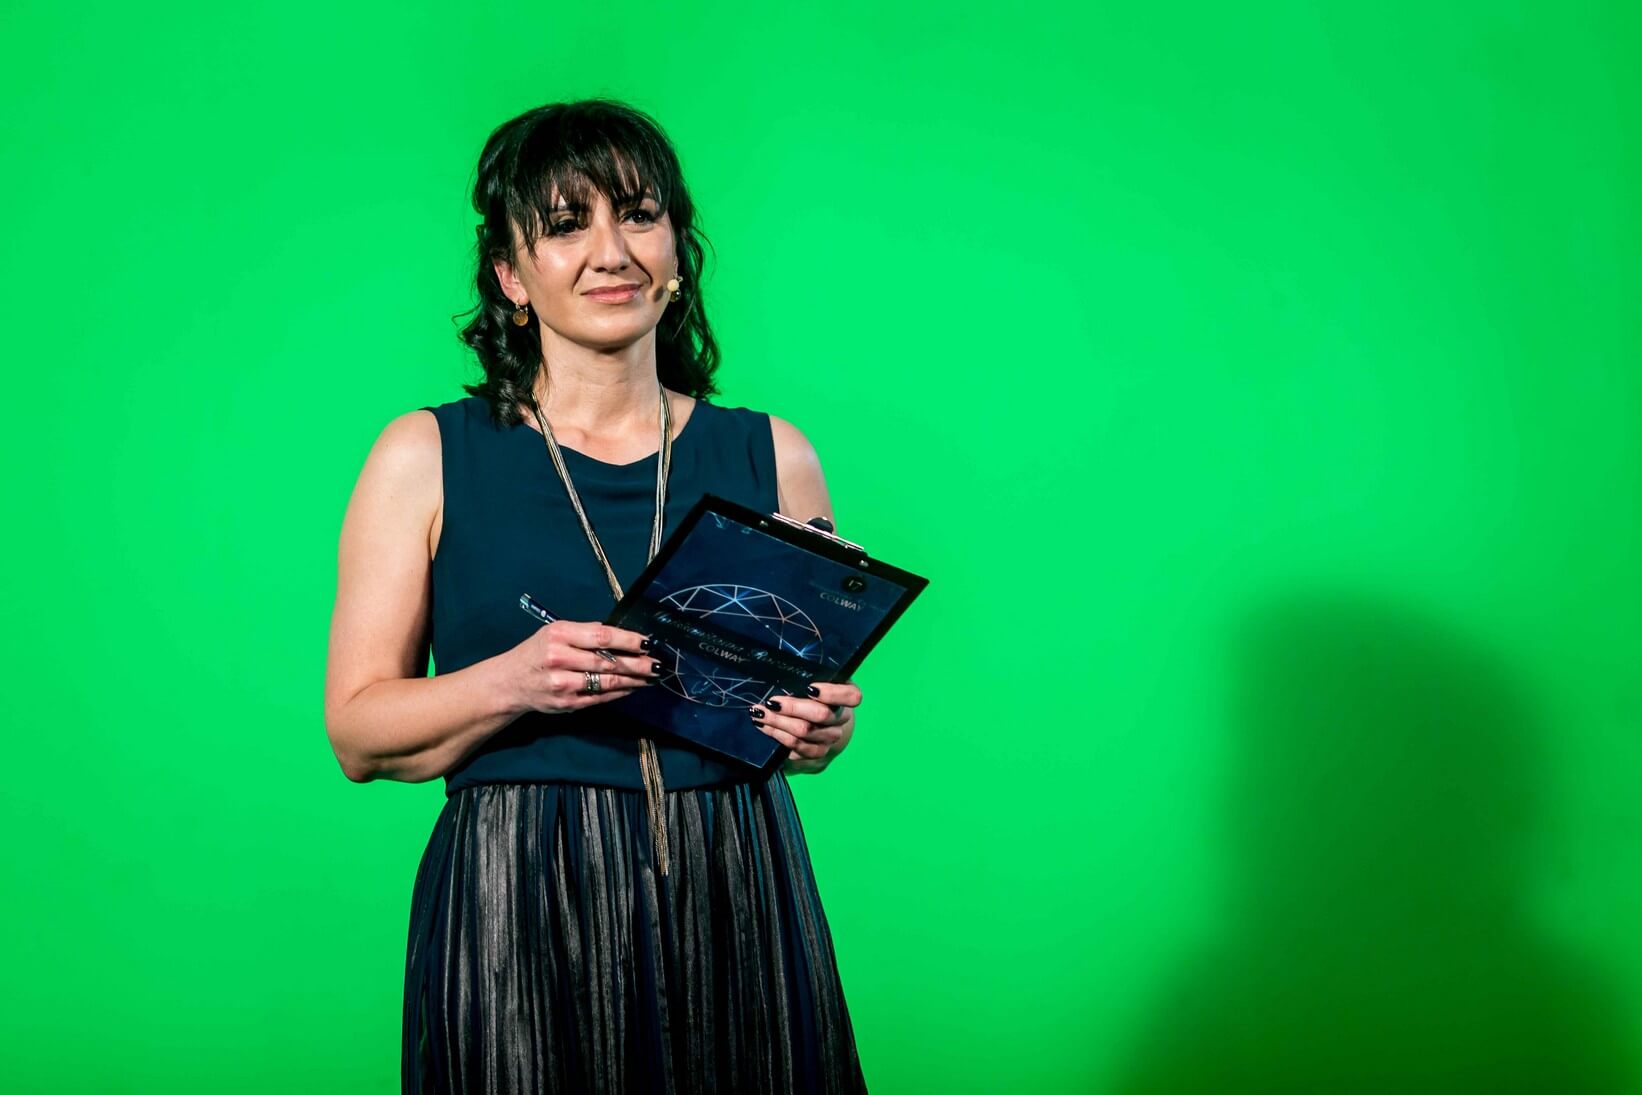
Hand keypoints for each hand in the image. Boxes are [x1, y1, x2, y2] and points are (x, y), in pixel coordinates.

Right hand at [505, 620, 661, 714]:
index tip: (647, 642)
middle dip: (637, 664)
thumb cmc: (537, 652)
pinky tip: (633, 687)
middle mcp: (560, 658)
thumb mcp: (555, 632)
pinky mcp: (566, 703)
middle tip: (658, 664)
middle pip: (607, 662)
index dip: (628, 641)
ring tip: (651, 676)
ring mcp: (563, 684)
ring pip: (606, 682)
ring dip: (633, 680)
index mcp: (559, 635)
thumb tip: (621, 634)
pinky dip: (620, 693)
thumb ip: (585, 632)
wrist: (510, 682)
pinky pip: (600, 697)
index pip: (602, 637)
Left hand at [750, 679, 860, 775]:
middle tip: (770, 702)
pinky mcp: (818, 754)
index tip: (810, 688)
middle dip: (792, 708)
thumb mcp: (812, 679)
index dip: (832, 693)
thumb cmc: (810, 693)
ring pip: (806, 733)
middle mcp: (842, 719)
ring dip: (779, 723)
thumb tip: (779, 669)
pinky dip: (778, 736)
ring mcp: (831, 738)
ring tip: (760, 714)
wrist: (818, 725)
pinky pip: (798, 749)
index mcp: (847, 695)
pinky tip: (765, 727)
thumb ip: (804, 675)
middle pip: (821, 715)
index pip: (851, 696)